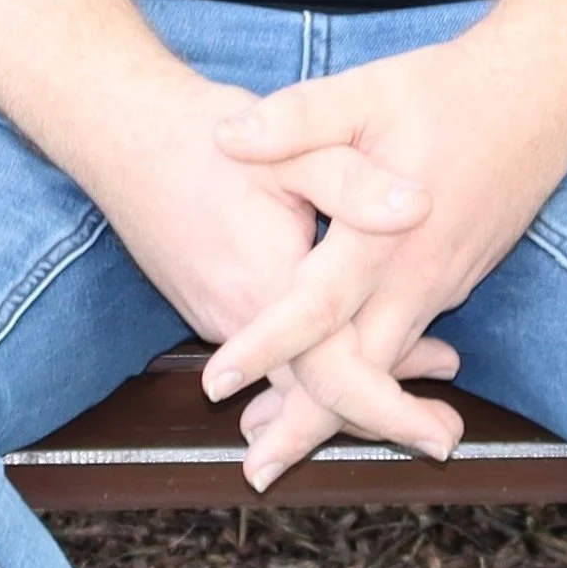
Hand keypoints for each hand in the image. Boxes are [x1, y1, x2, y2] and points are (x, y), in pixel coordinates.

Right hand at [75, 67, 466, 466]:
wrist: (122, 132)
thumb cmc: (204, 136)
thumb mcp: (289, 146)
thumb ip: (354, 181)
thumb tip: (420, 206)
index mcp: (267, 287)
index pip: (335, 376)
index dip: (392, 409)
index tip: (440, 435)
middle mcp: (238, 321)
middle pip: (318, 394)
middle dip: (384, 415)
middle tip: (445, 433)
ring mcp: (218, 318)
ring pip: (295, 376)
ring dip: (355, 380)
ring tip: (425, 373)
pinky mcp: (210, 305)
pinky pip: (271, 355)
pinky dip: (317, 359)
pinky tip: (357, 337)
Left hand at [199, 23, 566, 485]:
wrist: (541, 96)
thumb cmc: (449, 90)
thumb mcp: (365, 91)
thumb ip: (297, 119)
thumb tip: (227, 138)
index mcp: (385, 235)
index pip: (317, 309)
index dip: (266, 347)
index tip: (217, 383)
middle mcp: (417, 276)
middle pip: (358, 374)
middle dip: (306, 424)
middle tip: (255, 465)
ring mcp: (443, 284)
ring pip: (385, 366)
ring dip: (339, 408)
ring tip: (281, 436)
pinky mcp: (457, 278)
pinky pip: (408, 342)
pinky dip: (374, 373)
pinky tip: (348, 376)